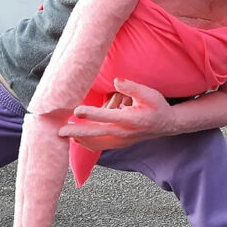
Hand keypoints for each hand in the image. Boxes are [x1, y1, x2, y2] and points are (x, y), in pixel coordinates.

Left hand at [59, 78, 177, 149]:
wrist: (167, 125)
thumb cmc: (157, 106)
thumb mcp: (149, 93)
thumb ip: (132, 87)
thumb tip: (116, 81)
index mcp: (131, 119)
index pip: (107, 117)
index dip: (91, 114)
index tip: (76, 110)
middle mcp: (124, 132)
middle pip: (96, 133)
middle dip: (77, 132)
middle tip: (60, 131)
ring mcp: (121, 140)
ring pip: (96, 143)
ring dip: (79, 139)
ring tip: (64, 135)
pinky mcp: (119, 144)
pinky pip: (100, 146)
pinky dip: (86, 144)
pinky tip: (76, 139)